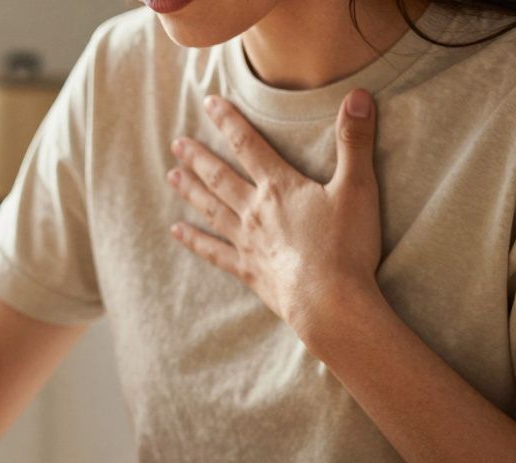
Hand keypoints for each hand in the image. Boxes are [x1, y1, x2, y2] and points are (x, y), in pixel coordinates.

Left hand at [165, 89, 382, 338]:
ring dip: (191, 191)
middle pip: (220, 177)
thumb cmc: (346, 246)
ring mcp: (247, 241)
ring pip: (211, 209)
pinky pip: (213, 251)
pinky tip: (177, 231)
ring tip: (171, 176)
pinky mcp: (247, 269)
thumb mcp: (357, 188)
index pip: (248, 145)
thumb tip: (357, 95)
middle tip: (176, 143)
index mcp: (280, 187)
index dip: (228, 121)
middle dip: (198, 157)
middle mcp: (255, 211)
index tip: (209, 103)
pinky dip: (195, 240)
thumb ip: (355, 141)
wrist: (328, 301)